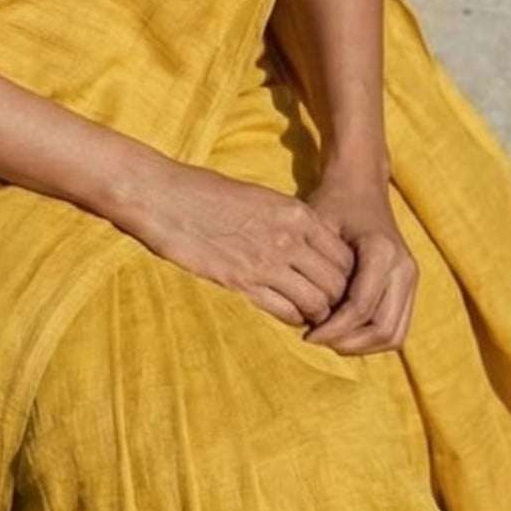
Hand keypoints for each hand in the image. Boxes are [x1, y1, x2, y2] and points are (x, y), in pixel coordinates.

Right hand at [124, 157, 355, 329]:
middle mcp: (288, 238)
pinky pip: (284, 310)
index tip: (338, 285)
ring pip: (316, 301)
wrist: (163, 196)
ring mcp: (266, 261)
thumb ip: (287, 219)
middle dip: (338, 299)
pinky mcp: (241, 281)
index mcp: (296, 213)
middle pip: (337, 282)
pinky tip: (290, 318)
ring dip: (317, 314)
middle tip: (331, 308)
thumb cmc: (206, 192)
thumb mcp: (259, 196)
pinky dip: (293, 318)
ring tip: (312, 317)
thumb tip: (307, 242)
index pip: (344, 255)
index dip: (347, 276)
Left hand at [298, 159, 416, 353]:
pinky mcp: (409, 285)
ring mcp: (410, 278)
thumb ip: (317, 272)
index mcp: (382, 252)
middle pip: (382, 329)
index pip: (360, 308)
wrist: (361, 185)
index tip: (307, 335)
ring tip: (329, 339)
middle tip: (316, 339)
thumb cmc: (333, 204)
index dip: (333, 329)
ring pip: (394, 334)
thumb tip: (311, 316)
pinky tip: (344, 332)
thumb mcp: (317, 228)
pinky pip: (397, 327)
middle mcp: (403, 268)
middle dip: (347, 342)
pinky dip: (372, 339)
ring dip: (361, 346)